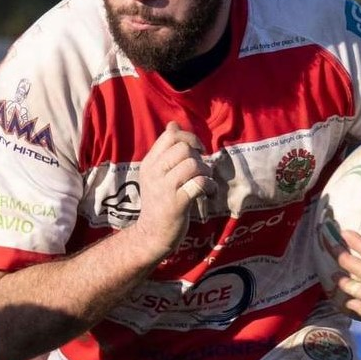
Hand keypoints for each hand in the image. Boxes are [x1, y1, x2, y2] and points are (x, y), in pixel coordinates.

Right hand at [130, 121, 216, 261]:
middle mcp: (154, 173)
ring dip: (206, 172)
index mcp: (150, 163)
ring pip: (193, 164)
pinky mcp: (177, 203)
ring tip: (205, 183)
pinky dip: (210, 187)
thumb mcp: (156, 174)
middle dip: (199, 156)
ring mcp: (165, 188)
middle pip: (184, 148)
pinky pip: (200, 184)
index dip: (190, 137)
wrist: (152, 235)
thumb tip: (173, 125)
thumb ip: (165, 151)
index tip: (197, 151)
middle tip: (201, 171)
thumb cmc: (159, 203)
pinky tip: (209, 194)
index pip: (171, 136)